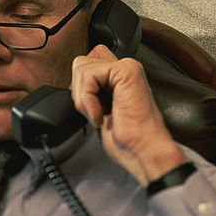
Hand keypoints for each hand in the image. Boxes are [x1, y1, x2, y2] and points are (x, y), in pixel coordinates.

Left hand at [70, 44, 186, 184]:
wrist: (143, 151)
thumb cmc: (128, 141)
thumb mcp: (99, 113)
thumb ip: (89, 93)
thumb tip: (72, 88)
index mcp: (119, 79)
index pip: (85, 70)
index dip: (81, 93)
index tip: (96, 114)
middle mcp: (125, 70)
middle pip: (80, 65)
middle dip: (79, 93)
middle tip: (97, 114)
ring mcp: (127, 67)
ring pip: (81, 69)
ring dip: (84, 99)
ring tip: (101, 115)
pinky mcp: (126, 70)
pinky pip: (88, 75)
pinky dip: (88, 99)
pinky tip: (102, 114)